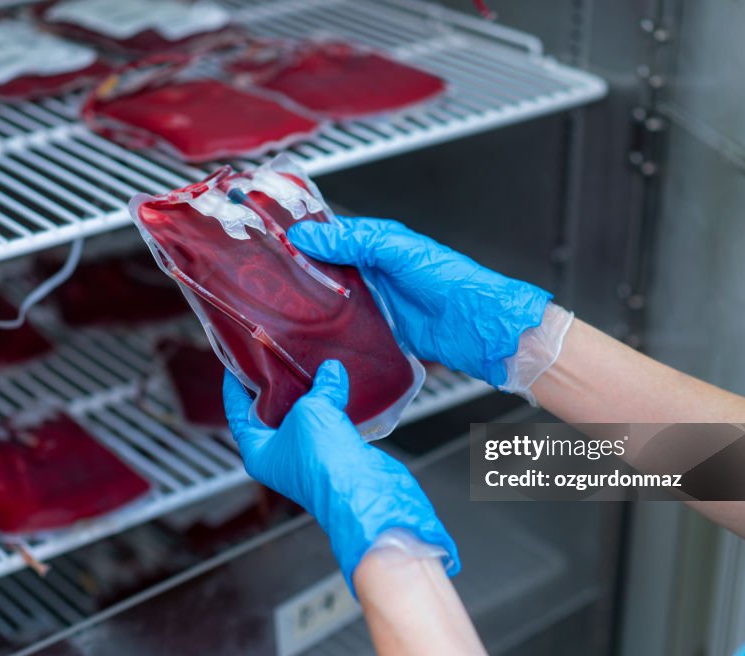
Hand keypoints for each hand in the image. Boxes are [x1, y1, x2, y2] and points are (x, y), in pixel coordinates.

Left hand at [223, 359, 458, 591]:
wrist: (364, 491)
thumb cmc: (324, 461)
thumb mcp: (311, 411)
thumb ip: (319, 387)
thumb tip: (330, 371)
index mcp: (258, 452)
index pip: (237, 414)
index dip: (234, 386)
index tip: (235, 363)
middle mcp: (280, 458)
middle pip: (270, 415)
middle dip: (275, 387)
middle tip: (276, 358)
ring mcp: (309, 459)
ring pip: (303, 419)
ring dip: (308, 395)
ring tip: (310, 366)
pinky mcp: (336, 456)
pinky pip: (329, 425)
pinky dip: (333, 406)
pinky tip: (339, 387)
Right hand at [288, 216, 551, 388]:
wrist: (476, 326)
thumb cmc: (449, 279)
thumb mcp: (397, 250)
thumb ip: (354, 241)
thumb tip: (309, 235)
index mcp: (378, 243)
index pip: (331, 235)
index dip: (303, 236)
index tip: (273, 240)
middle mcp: (374, 271)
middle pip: (327, 269)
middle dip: (301, 271)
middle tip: (268, 275)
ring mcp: (375, 301)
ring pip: (333, 298)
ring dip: (312, 302)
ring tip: (281, 303)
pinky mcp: (378, 330)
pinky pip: (346, 327)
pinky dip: (329, 328)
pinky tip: (311, 331)